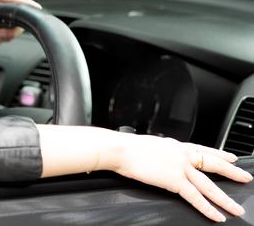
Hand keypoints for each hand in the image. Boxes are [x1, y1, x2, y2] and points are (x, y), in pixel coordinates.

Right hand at [39, 126, 251, 222]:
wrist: (119, 149)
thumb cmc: (126, 148)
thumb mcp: (147, 145)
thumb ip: (158, 152)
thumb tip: (157, 157)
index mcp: (174, 145)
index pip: (202, 149)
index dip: (219, 153)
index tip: (231, 157)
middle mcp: (181, 154)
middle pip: (212, 163)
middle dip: (231, 171)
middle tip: (245, 178)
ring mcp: (180, 167)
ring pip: (208, 185)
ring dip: (225, 198)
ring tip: (236, 208)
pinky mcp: (175, 180)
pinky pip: (196, 197)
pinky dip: (208, 208)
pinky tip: (217, 215)